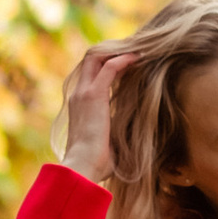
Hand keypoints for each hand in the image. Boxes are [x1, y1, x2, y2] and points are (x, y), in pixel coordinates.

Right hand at [57, 43, 128, 184]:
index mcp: (80, 104)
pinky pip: (109, 67)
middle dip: (113, 51)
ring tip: (139, 50)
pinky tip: (139, 58)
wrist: (82, 168)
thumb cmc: (96, 164)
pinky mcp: (93, 95)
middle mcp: (78, 94)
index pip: (91, 73)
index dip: (109, 62)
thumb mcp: (109, 143)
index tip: (131, 61)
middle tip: (136, 51)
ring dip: (118, 51)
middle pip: (91, 58)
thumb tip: (139, 138)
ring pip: (97, 57)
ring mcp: (84, 93)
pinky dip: (124, 59)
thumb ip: (118, 133)